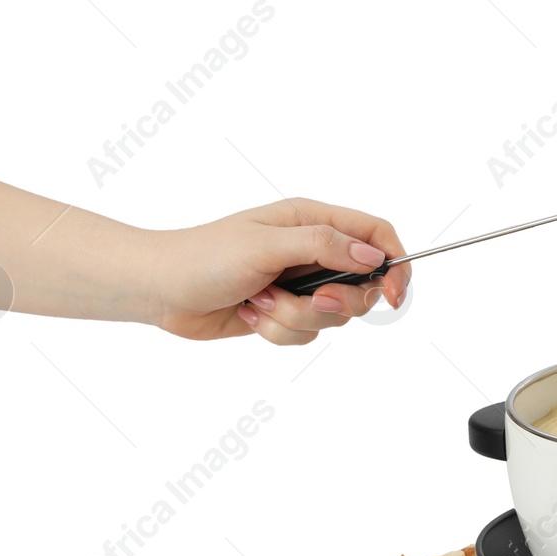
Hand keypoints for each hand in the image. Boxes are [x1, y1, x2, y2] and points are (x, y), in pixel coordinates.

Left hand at [150, 198, 410, 344]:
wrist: (161, 290)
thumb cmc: (205, 256)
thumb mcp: (268, 244)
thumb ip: (324, 246)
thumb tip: (372, 256)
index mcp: (312, 221)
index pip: (376, 235)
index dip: (395, 264)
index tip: (394, 296)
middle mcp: (311, 251)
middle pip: (362, 285)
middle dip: (337, 302)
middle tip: (312, 299)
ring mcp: (298, 284)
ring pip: (332, 316)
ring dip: (295, 317)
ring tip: (259, 302)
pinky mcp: (284, 313)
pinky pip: (306, 334)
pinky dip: (278, 331)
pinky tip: (250, 314)